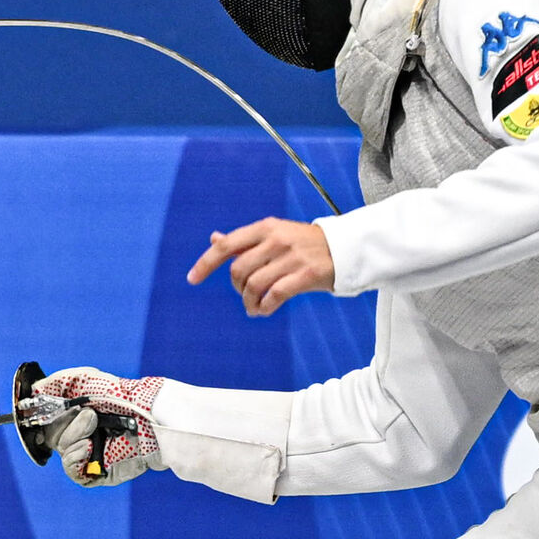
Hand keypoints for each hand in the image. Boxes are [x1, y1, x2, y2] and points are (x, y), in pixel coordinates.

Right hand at [33, 367, 166, 487]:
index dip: (37, 418)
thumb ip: (56, 383)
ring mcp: (87, 455)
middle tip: (88, 413)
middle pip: (50, 437)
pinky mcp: (97, 473)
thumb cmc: (119, 395)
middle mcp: (78, 436)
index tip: (34, 411)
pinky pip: (73, 471)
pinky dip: (75, 458)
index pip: (44, 422)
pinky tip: (88, 447)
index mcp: (72, 416)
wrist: (147, 415)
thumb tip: (33, 391)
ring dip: (74, 436)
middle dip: (64, 424)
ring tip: (95, 425)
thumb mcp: (84, 379)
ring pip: (62, 452)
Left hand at [187, 217, 334, 316]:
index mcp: (265, 228)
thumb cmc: (303, 243)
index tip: (192, 279)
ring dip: (248, 302)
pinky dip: (264, 307)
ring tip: (253, 307)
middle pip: (238, 270)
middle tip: (244, 294)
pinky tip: (263, 310)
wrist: (346, 248)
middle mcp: (276, 240)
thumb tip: (214, 238)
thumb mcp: (274, 234)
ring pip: (254, 285)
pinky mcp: (306, 275)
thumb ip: (244, 240)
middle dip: (236, 288)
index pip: (226, 245)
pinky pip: (274, 295)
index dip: (205, 263)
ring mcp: (292, 257)